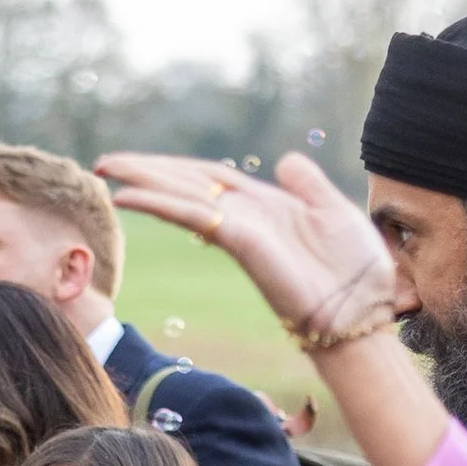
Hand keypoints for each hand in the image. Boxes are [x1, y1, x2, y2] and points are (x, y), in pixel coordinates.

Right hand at [99, 151, 395, 340]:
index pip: (210, 180)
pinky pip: (194, 214)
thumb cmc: (357, 267)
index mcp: (265, 205)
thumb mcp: (334, 210)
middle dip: (146, 172)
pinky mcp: (240, 241)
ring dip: (142, 182)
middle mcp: (245, 216)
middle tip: (104, 165)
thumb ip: (307, 184)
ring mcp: (239, 229)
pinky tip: (129, 196)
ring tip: (105, 171)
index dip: (176, 169)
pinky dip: (160, 204)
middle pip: (186, 185)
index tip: (142, 164)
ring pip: (182, 196)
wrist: (363, 305)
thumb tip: (284, 160)